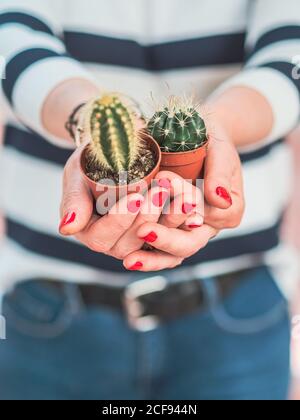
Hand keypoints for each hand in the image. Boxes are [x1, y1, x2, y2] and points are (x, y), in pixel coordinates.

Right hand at [59, 146, 175, 266]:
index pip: (101, 237)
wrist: (114, 156)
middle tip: (160, 191)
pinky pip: (173, 240)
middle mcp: (113, 243)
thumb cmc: (91, 164)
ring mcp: (137, 243)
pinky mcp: (158, 236)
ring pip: (154, 245)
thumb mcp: (78, 176)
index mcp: (90, 232)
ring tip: (184, 199)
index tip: (135, 196)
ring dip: (170, 222)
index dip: (118, 219)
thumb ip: (73, 202)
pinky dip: (184, 226)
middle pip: (129, 244)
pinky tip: (195, 211)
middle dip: (147, 218)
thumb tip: (67, 228)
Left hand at [123, 127, 244, 271]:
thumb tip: (219, 198)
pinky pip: (157, 251)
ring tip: (130, 260)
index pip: (210, 216)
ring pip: (172, 255)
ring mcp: (184, 231)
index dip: (189, 205)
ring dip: (152, 258)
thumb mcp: (219, 151)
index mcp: (226, 209)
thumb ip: (220, 173)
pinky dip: (144, 256)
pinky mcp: (166, 230)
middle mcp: (206, 226)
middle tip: (144, 231)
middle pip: (189, 243)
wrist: (194, 139)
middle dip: (166, 239)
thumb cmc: (210, 142)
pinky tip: (127, 258)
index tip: (165, 182)